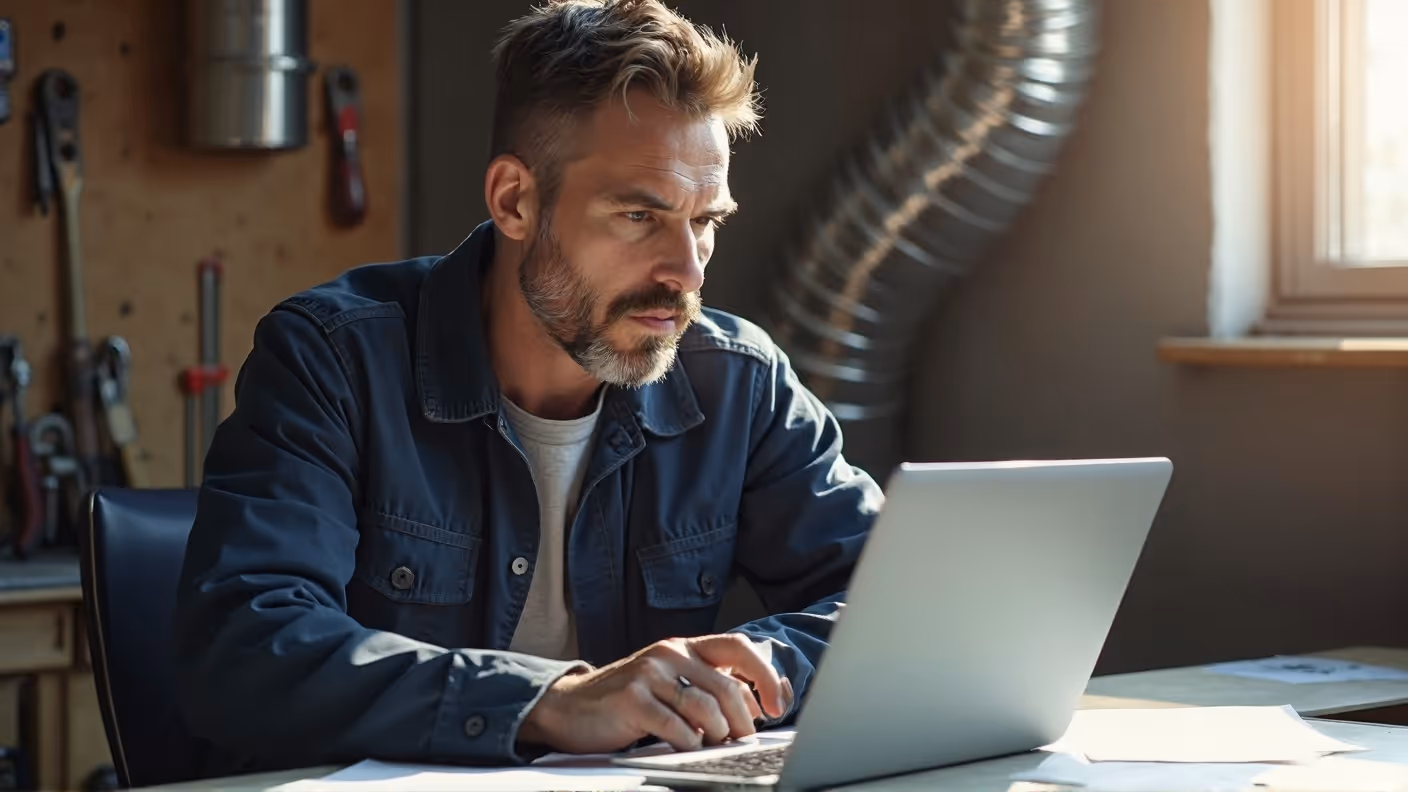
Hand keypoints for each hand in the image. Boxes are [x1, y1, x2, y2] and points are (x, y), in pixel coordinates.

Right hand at [518, 634, 792, 753]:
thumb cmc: (630, 700)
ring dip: (718, 736)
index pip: (739, 648)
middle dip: (743, 721)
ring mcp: (650, 674)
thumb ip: (709, 688)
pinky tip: (687, 748)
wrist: (572, 706)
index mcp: (684, 647)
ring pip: (706, 708)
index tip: (777, 706)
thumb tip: (757, 706)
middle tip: (744, 741)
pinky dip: (690, 744)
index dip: (765, 676)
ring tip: (714, 746)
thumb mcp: (672, 684)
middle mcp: (669, 653)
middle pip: (727, 686)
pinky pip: (677, 727)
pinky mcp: (632, 699)